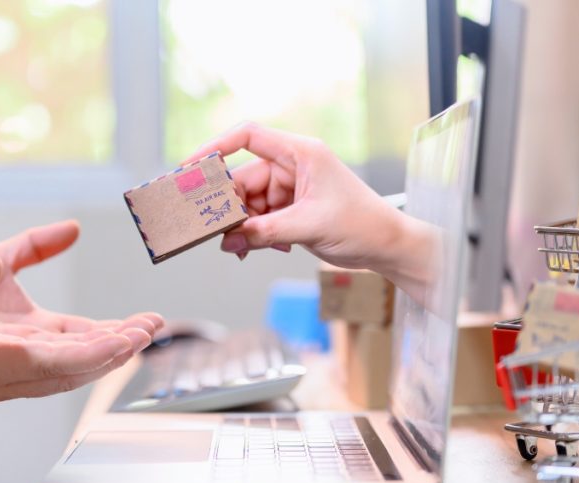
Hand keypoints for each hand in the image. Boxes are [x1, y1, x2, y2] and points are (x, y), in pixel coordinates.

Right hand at [0, 221, 162, 403]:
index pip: (50, 363)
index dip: (92, 352)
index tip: (127, 337)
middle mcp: (2, 378)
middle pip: (70, 369)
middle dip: (113, 349)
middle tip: (151, 327)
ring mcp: (9, 374)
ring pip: (69, 366)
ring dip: (107, 349)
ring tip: (145, 327)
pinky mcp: (12, 364)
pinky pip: (58, 359)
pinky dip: (88, 347)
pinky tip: (116, 332)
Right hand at [187, 123, 434, 294]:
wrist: (387, 246)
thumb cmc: (362, 224)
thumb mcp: (308, 226)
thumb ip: (264, 232)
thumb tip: (229, 239)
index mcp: (300, 153)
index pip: (248, 137)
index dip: (215, 148)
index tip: (191, 168)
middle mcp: (293, 165)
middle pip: (243, 178)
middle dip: (229, 207)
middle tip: (213, 230)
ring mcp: (291, 188)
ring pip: (249, 203)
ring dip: (242, 226)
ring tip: (241, 248)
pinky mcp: (292, 209)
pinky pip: (260, 218)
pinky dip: (256, 234)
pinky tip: (262, 248)